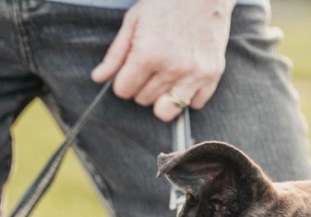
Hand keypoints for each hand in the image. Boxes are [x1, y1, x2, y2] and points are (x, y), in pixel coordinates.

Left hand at [91, 0, 235, 121]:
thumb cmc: (167, 1)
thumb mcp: (134, 20)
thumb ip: (116, 53)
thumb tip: (98, 78)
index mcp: (148, 53)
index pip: (123, 91)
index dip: (123, 80)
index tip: (131, 69)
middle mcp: (171, 68)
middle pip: (143, 100)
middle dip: (141, 86)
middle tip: (150, 66)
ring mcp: (194, 74)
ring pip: (166, 111)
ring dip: (161, 97)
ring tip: (164, 78)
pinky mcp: (212, 75)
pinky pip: (194, 104)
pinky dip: (187, 95)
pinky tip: (184, 77)